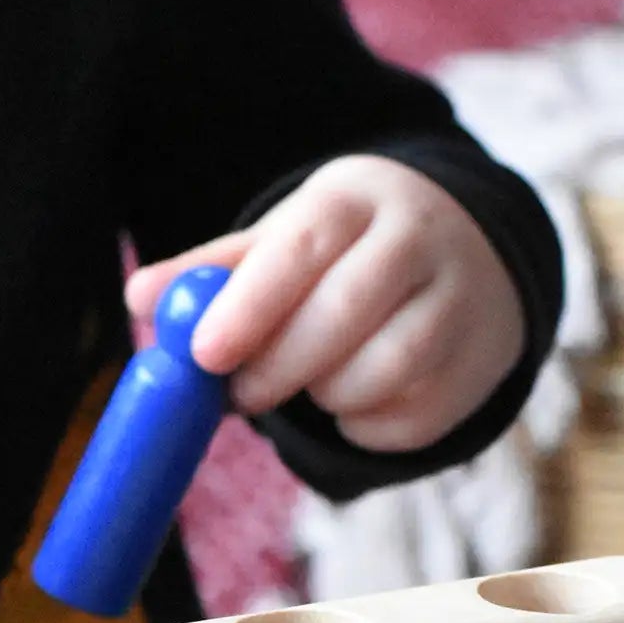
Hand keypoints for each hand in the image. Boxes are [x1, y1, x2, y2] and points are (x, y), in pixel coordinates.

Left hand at [126, 154, 525, 452]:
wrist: (466, 255)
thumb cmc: (347, 253)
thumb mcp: (284, 242)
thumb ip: (214, 273)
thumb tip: (141, 298)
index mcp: (356, 197)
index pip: (304, 245)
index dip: (251, 304)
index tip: (205, 353)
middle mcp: (421, 237)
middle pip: (348, 309)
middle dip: (280, 364)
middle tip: (239, 395)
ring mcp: (463, 299)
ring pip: (389, 368)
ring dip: (330, 394)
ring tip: (310, 383)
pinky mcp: (482, 363)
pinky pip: (416, 416)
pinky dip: (369, 425)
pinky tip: (353, 401)